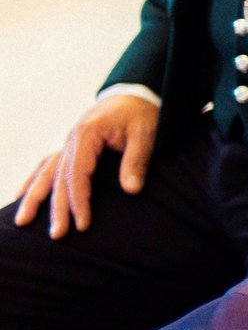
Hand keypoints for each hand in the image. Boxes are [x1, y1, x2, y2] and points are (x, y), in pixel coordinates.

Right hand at [15, 92, 158, 237]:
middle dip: (57, 208)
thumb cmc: (141, 113)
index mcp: (87, 134)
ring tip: (21, 222)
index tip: (83, 224)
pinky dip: (33, 181)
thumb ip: (137, 160)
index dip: (79, 200)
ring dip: (34, 198)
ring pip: (46, 173)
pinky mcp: (69, 146)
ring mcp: (67, 143)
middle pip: (59, 178)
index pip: (78, 174)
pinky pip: (46, 165)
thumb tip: (131, 190)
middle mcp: (71, 139)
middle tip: (57, 235)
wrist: (134, 94)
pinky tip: (19, 196)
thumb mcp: (145, 133)